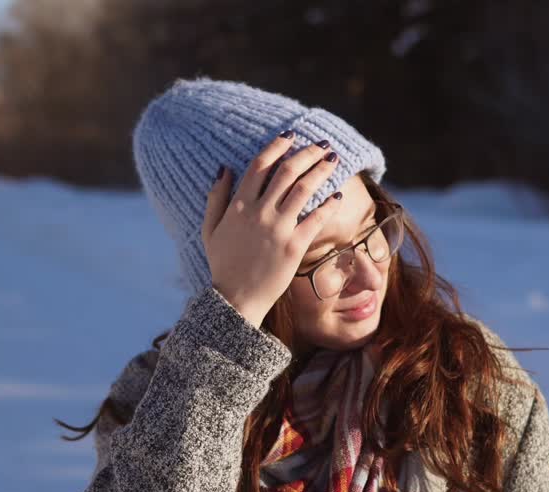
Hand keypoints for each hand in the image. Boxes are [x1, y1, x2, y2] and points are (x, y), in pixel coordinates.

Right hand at [202, 130, 343, 327]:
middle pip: (287, 171)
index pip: (260, 165)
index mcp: (238, 206)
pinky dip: (328, 204)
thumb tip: (225, 168)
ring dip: (321, 170)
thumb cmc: (222, 264)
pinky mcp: (294, 246)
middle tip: (322, 144)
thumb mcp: (210, 229)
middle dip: (307, 153)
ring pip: (303, 189)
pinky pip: (315, 219)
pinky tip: (338, 195)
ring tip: (333, 160)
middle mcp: (259, 212)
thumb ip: (216, 197)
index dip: (277, 146)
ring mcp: (277, 229)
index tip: (292, 136)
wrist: (235, 299)